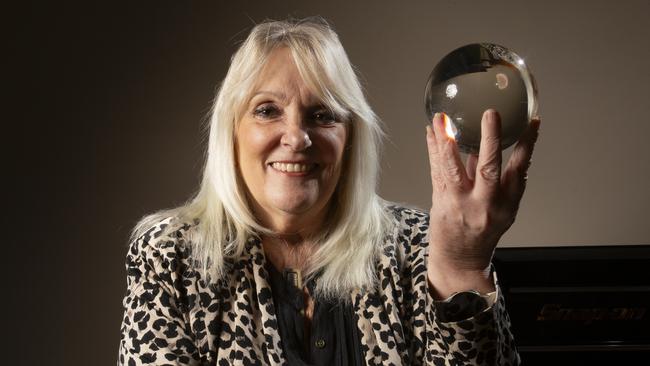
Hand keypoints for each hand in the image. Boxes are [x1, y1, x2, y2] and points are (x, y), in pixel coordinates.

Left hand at [424, 110, 539, 297]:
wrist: (461, 260)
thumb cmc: (483, 229)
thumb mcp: (502, 208)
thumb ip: (497, 178)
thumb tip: (489, 142)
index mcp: (507, 202)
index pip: (521, 169)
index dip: (528, 145)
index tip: (532, 122)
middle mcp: (486, 203)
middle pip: (489, 168)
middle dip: (490, 139)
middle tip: (491, 113)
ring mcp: (461, 204)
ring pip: (453, 169)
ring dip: (446, 141)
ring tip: (441, 119)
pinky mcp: (442, 203)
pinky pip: (436, 171)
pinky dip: (433, 150)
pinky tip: (430, 133)